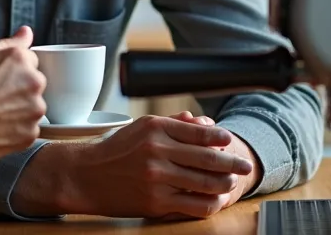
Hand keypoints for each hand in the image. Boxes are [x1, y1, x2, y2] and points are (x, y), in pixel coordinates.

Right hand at [0, 26, 46, 162]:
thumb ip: (8, 43)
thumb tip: (26, 33)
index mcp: (20, 59)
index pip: (29, 60)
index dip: (11, 70)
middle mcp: (32, 82)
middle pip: (33, 83)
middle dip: (18, 89)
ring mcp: (34, 109)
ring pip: (32, 107)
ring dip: (18, 110)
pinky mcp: (30, 133)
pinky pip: (28, 129)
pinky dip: (15, 130)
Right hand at [56, 115, 254, 218]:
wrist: (86, 176)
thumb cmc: (115, 151)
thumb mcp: (141, 128)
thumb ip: (174, 125)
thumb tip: (205, 125)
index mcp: (155, 128)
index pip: (199, 133)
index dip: (221, 138)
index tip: (231, 141)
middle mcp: (157, 151)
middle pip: (207, 158)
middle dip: (231, 163)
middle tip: (245, 166)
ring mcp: (157, 178)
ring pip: (204, 183)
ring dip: (224, 184)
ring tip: (231, 183)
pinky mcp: (155, 202)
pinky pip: (193, 205)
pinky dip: (209, 203)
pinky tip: (216, 201)